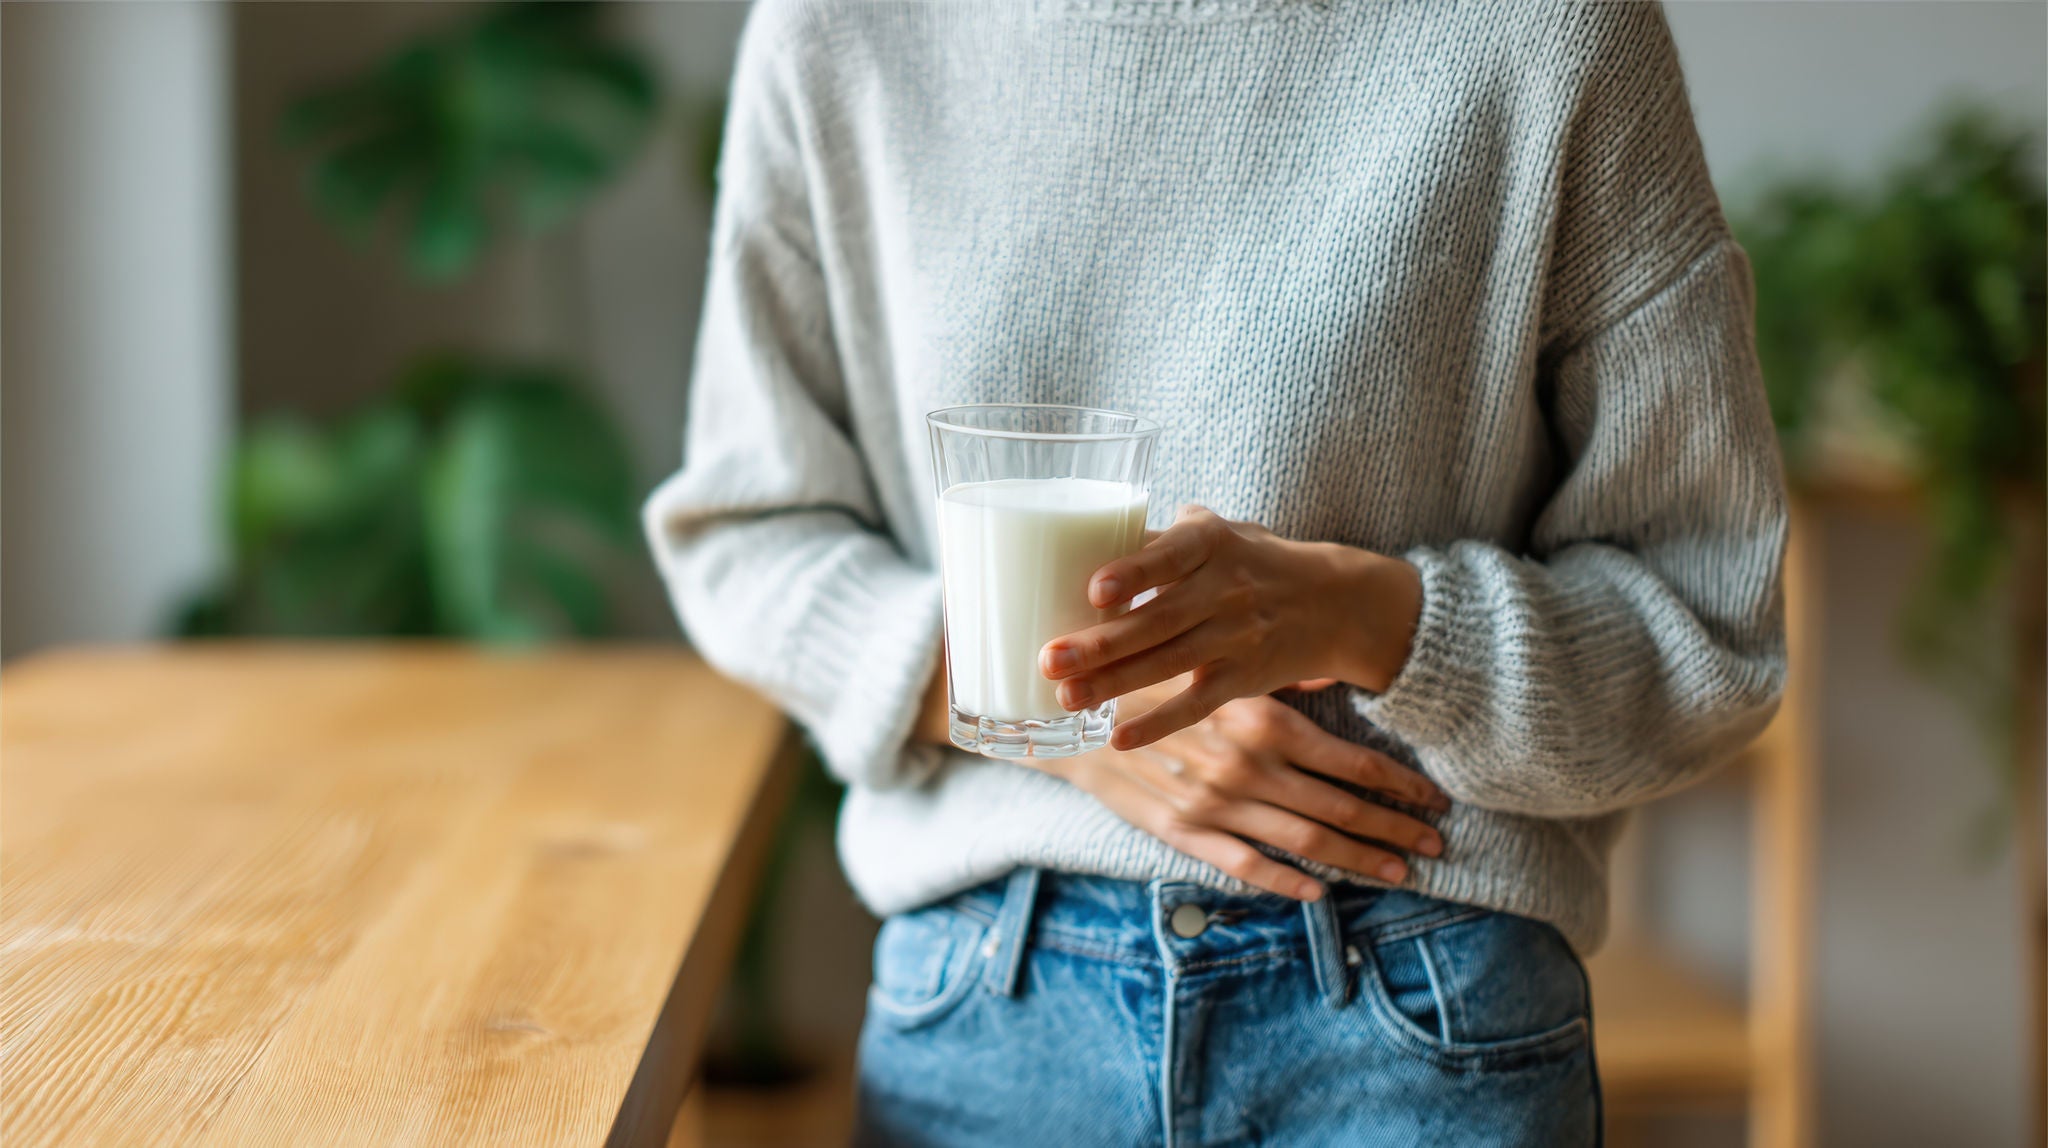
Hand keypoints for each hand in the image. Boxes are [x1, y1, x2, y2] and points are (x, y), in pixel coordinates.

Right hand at [1034, 685, 1449, 900]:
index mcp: (1263, 721)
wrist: (1070, 712)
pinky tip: (1320, 891)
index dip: (1400, 785)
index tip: (1435, 800)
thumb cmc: (1149, 675)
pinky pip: (1247, 865)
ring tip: (1398, 872)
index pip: (1352, 760)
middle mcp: (1248, 768)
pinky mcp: (1185, 832)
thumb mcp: (1214, 661)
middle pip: (1342, 808)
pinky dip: (1288, 881)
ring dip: (1358, 860)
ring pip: (1305, 841)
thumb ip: (1271, 674)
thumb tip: (1324, 673)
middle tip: (1437, 845)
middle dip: (1395, 829)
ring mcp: (1218, 805)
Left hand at [1039, 506, 1422, 749]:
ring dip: (1114, 683)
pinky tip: (1118, 738)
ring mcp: (1235, 637)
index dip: (1134, 572)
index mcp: (1211, 544)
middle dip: (1101, 643)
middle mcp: (1224, 590)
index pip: (1170, 556)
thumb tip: (1081, 533)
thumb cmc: (1250, 560)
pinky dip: (1159, 724)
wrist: (1332, 603)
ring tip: (1064, 696)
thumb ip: (1158, 537)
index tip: (1094, 589)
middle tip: (1049, 658)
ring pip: (1168, 664)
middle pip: (1157, 620)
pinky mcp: (1242, 678)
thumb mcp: (1217, 533)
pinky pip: (1196, 705)